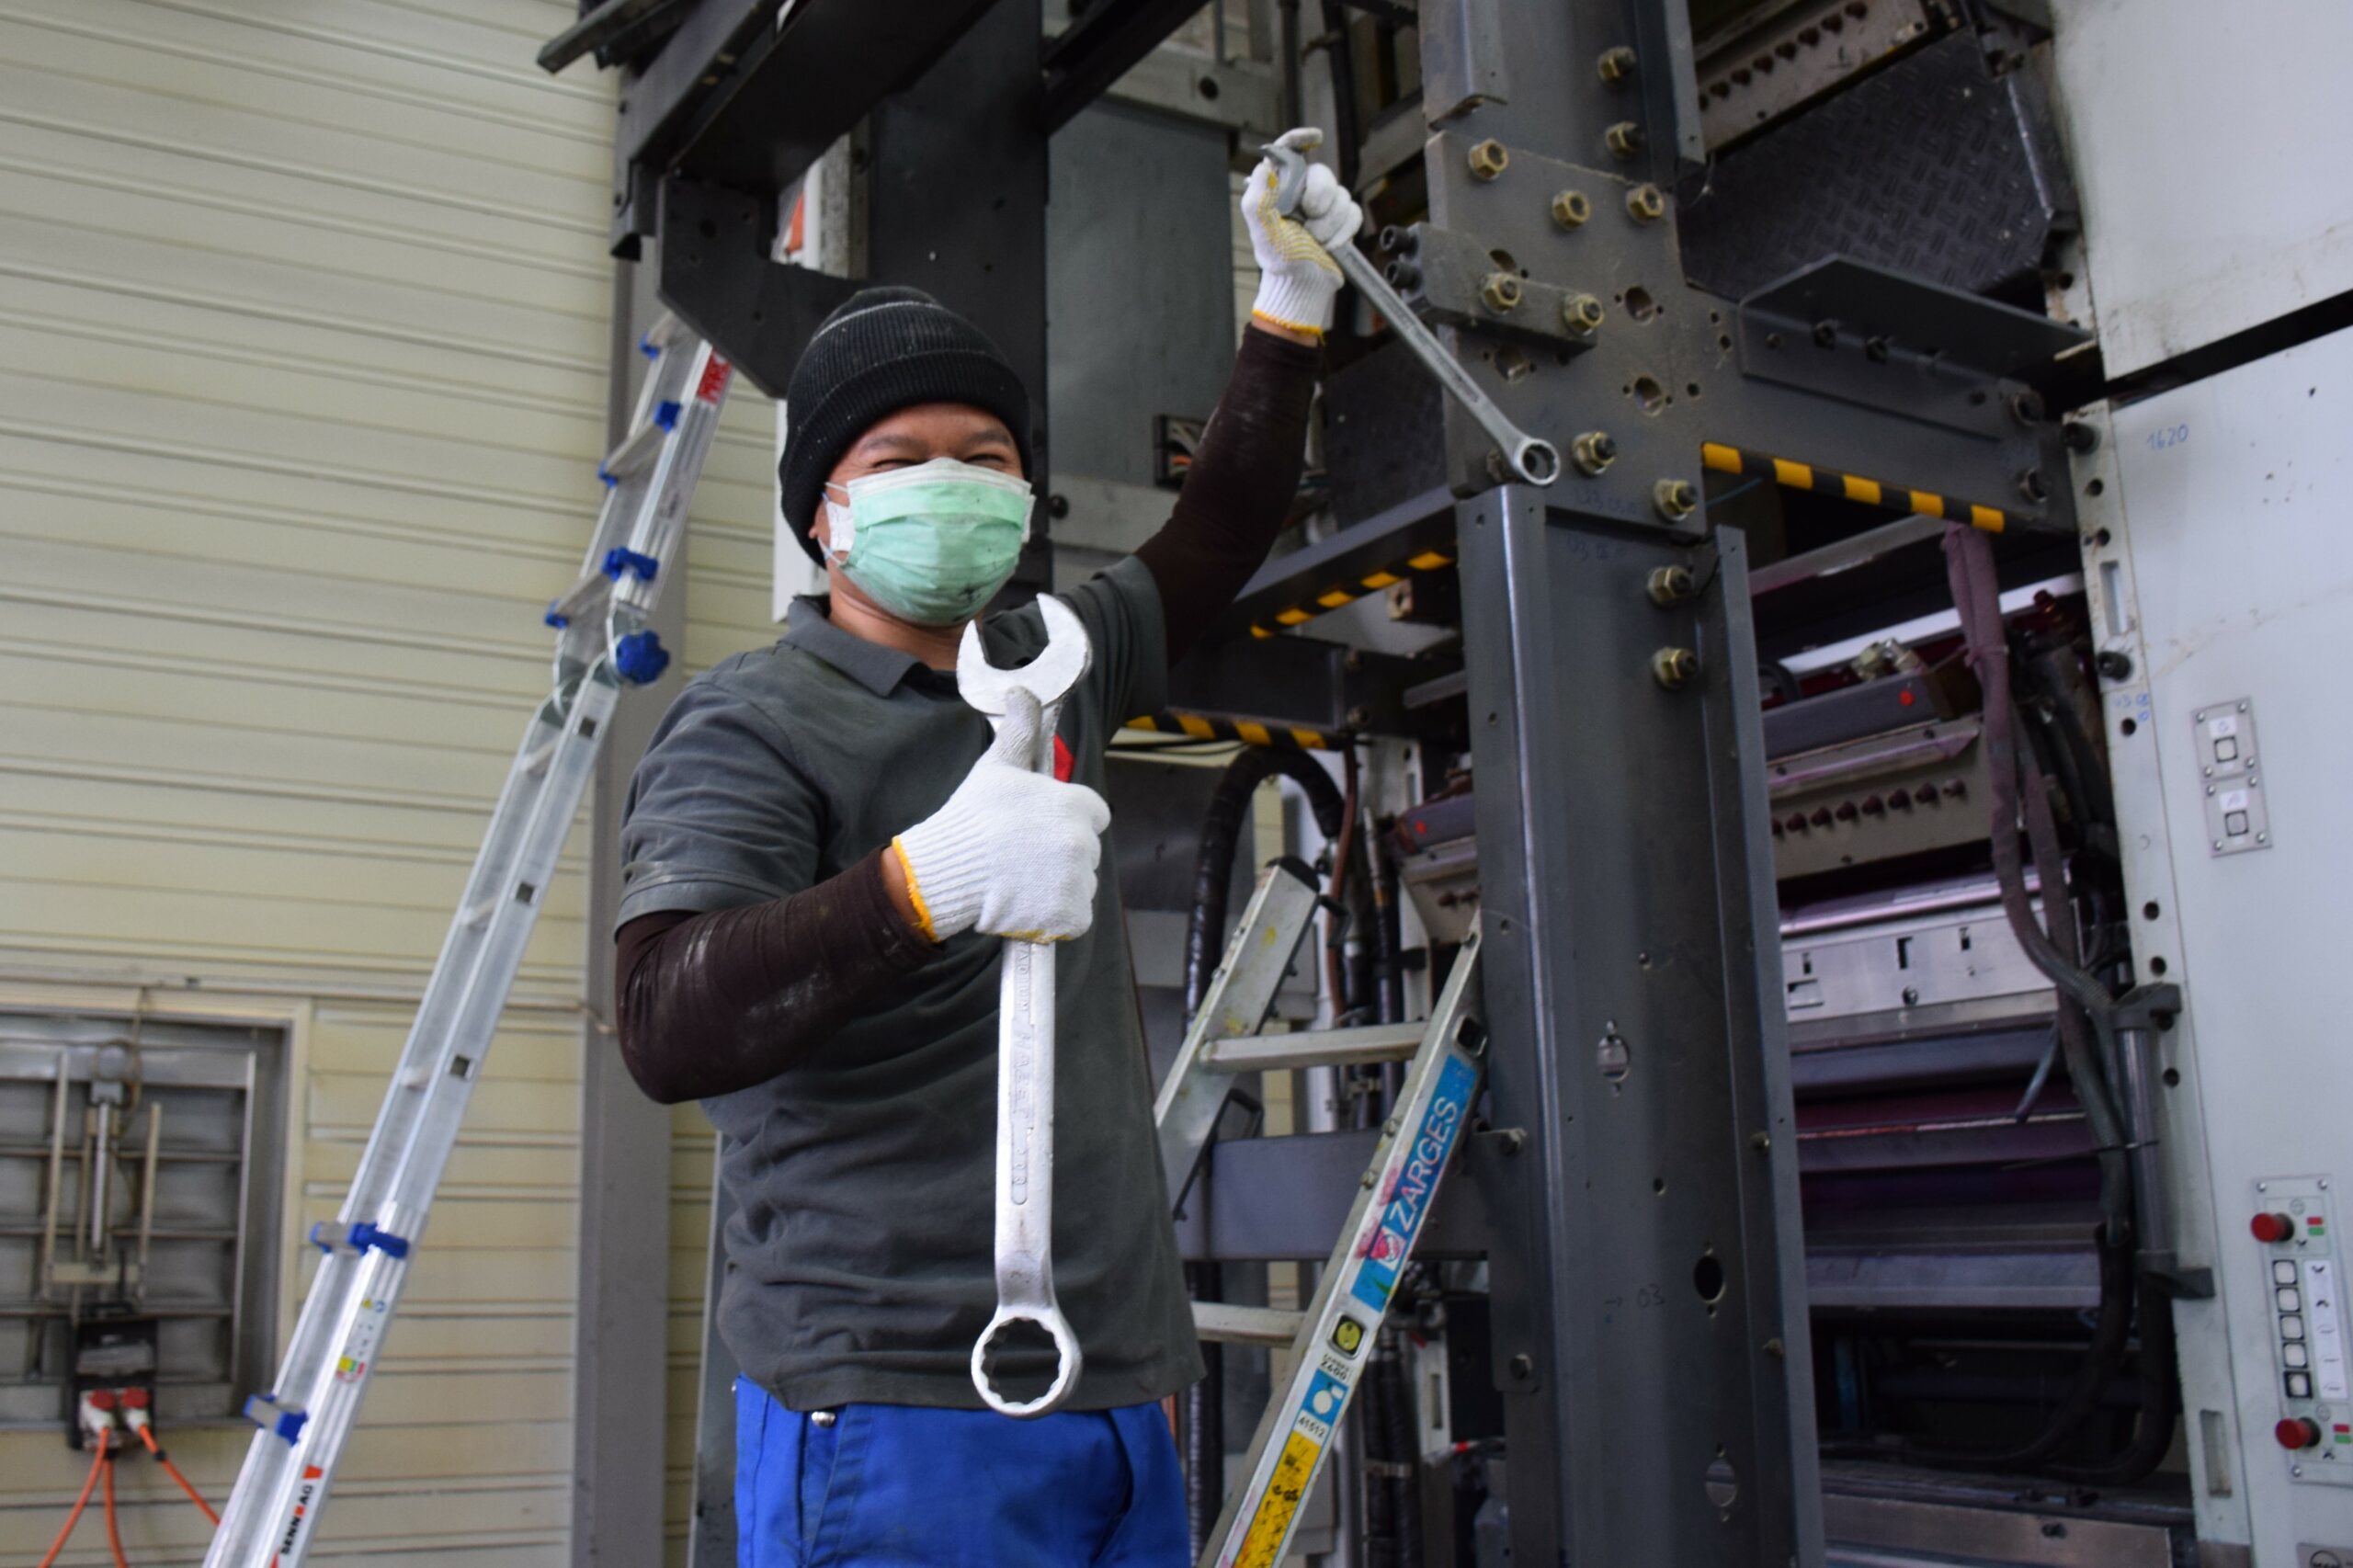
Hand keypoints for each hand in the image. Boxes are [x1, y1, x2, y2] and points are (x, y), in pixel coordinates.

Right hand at [891, 689, 1110, 942]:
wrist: (943, 871)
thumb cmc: (969, 818)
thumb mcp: (995, 767)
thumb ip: (1019, 730)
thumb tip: (1022, 694)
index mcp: (1074, 805)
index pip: (1093, 814)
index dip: (1066, 820)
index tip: (1037, 827)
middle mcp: (1082, 843)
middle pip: (1085, 850)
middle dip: (1060, 853)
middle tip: (1021, 855)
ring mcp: (1077, 882)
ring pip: (1080, 884)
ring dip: (1058, 886)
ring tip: (1018, 879)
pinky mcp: (1069, 916)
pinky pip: (1075, 919)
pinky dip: (1055, 917)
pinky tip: (1025, 903)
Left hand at [1241, 128, 1363, 337]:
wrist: (1303, 286)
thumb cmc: (1280, 262)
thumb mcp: (1263, 232)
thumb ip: (1258, 200)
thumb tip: (1263, 167)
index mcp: (1280, 188)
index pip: (1290, 151)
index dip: (1301, 138)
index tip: (1316, 138)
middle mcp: (1302, 191)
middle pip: (1323, 174)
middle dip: (1319, 200)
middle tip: (1307, 222)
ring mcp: (1324, 205)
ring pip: (1341, 194)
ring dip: (1330, 223)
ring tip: (1315, 240)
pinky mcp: (1342, 220)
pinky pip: (1354, 211)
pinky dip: (1343, 231)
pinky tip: (1330, 245)